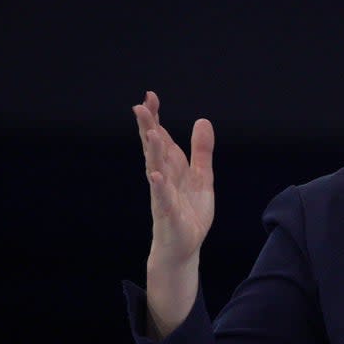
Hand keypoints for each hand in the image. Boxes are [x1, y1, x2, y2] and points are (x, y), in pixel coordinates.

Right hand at [133, 91, 215, 332]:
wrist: (184, 247)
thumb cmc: (189, 212)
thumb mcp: (202, 177)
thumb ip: (202, 151)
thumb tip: (203, 121)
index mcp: (172, 168)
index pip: (162, 139)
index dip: (155, 119)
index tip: (150, 97)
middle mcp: (163, 178)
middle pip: (154, 150)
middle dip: (148, 128)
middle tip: (141, 107)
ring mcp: (163, 196)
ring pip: (156, 170)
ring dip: (152, 152)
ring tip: (150, 133)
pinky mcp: (168, 214)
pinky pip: (162, 198)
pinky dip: (159, 186)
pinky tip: (155, 175)